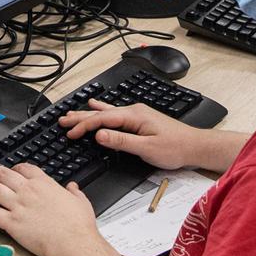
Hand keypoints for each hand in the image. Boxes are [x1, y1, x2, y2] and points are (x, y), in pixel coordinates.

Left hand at [0, 162, 102, 255]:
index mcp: (44, 184)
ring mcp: (17, 206)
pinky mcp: (10, 223)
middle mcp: (27, 191)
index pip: (24, 168)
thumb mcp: (80, 201)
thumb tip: (73, 187)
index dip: (15, 167)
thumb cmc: (78, 225)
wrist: (72, 242)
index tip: (11, 168)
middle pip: (4, 174)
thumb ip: (74, 192)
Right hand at [61, 101, 207, 171]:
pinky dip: (101, 112)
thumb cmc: (174, 148)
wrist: (194, 146)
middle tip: (61, 120)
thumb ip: (122, 141)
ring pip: (106, 113)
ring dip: (88, 114)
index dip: (84, 126)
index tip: (69, 133)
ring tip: (71, 113)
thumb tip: (100, 135)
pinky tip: (96, 106)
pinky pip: (115, 113)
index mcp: (134, 116)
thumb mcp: (146, 148)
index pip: (102, 119)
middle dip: (80, 117)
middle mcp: (134, 111)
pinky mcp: (140, 119)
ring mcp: (137, 114)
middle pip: (101, 113)